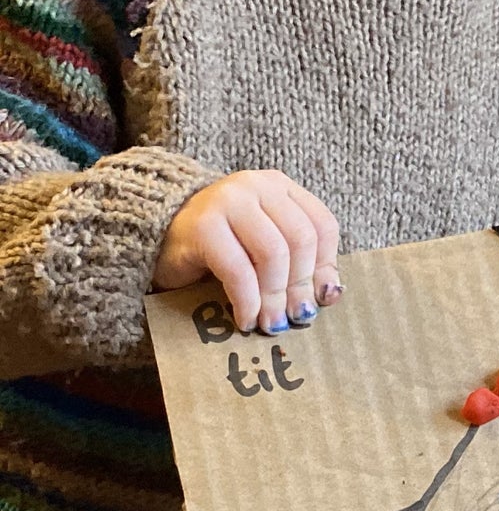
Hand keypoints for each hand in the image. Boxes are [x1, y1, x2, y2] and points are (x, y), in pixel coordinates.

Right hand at [152, 171, 341, 333]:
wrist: (157, 240)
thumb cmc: (218, 249)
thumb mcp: (264, 250)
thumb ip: (299, 264)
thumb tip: (330, 295)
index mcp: (279, 187)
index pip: (322, 226)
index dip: (325, 267)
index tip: (320, 299)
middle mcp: (255, 186)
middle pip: (301, 240)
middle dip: (300, 287)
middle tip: (294, 318)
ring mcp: (227, 200)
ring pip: (274, 254)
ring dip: (275, 297)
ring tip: (271, 323)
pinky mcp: (201, 225)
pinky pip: (238, 270)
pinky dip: (247, 301)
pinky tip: (246, 319)